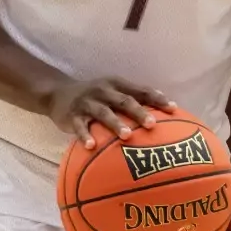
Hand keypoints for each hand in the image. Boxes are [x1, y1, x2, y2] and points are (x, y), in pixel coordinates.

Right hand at [46, 77, 173, 146]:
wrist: (57, 93)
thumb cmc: (95, 96)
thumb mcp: (113, 91)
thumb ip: (135, 98)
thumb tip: (166, 111)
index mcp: (116, 85)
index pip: (140, 91)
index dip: (157, 99)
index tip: (173, 109)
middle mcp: (103, 91)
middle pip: (124, 101)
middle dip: (139, 112)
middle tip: (152, 124)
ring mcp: (87, 103)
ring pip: (103, 113)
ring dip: (116, 124)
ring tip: (127, 136)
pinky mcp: (72, 115)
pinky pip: (79, 126)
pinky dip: (85, 136)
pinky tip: (91, 146)